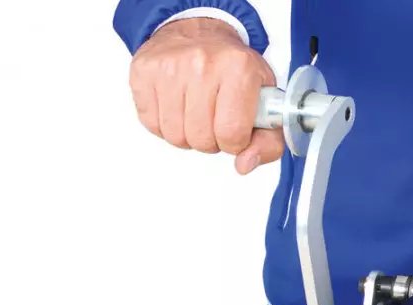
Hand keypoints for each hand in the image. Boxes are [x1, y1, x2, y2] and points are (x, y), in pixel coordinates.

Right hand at [128, 17, 283, 173]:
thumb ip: (268, 141)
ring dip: (188, 135)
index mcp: (239, 69)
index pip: (232, 134)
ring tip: (197, 113)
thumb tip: (245, 164)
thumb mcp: (265, 100)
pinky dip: (165, 125)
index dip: (235, 143)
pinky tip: (177, 106)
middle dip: (211, 140)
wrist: (199, 31)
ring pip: (175, 136)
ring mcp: (170, 67)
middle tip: (215, 120)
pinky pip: (151, 124)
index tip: (235, 131)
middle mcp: (203, 64)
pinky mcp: (144, 72)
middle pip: (202, 139)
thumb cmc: (233, 68)